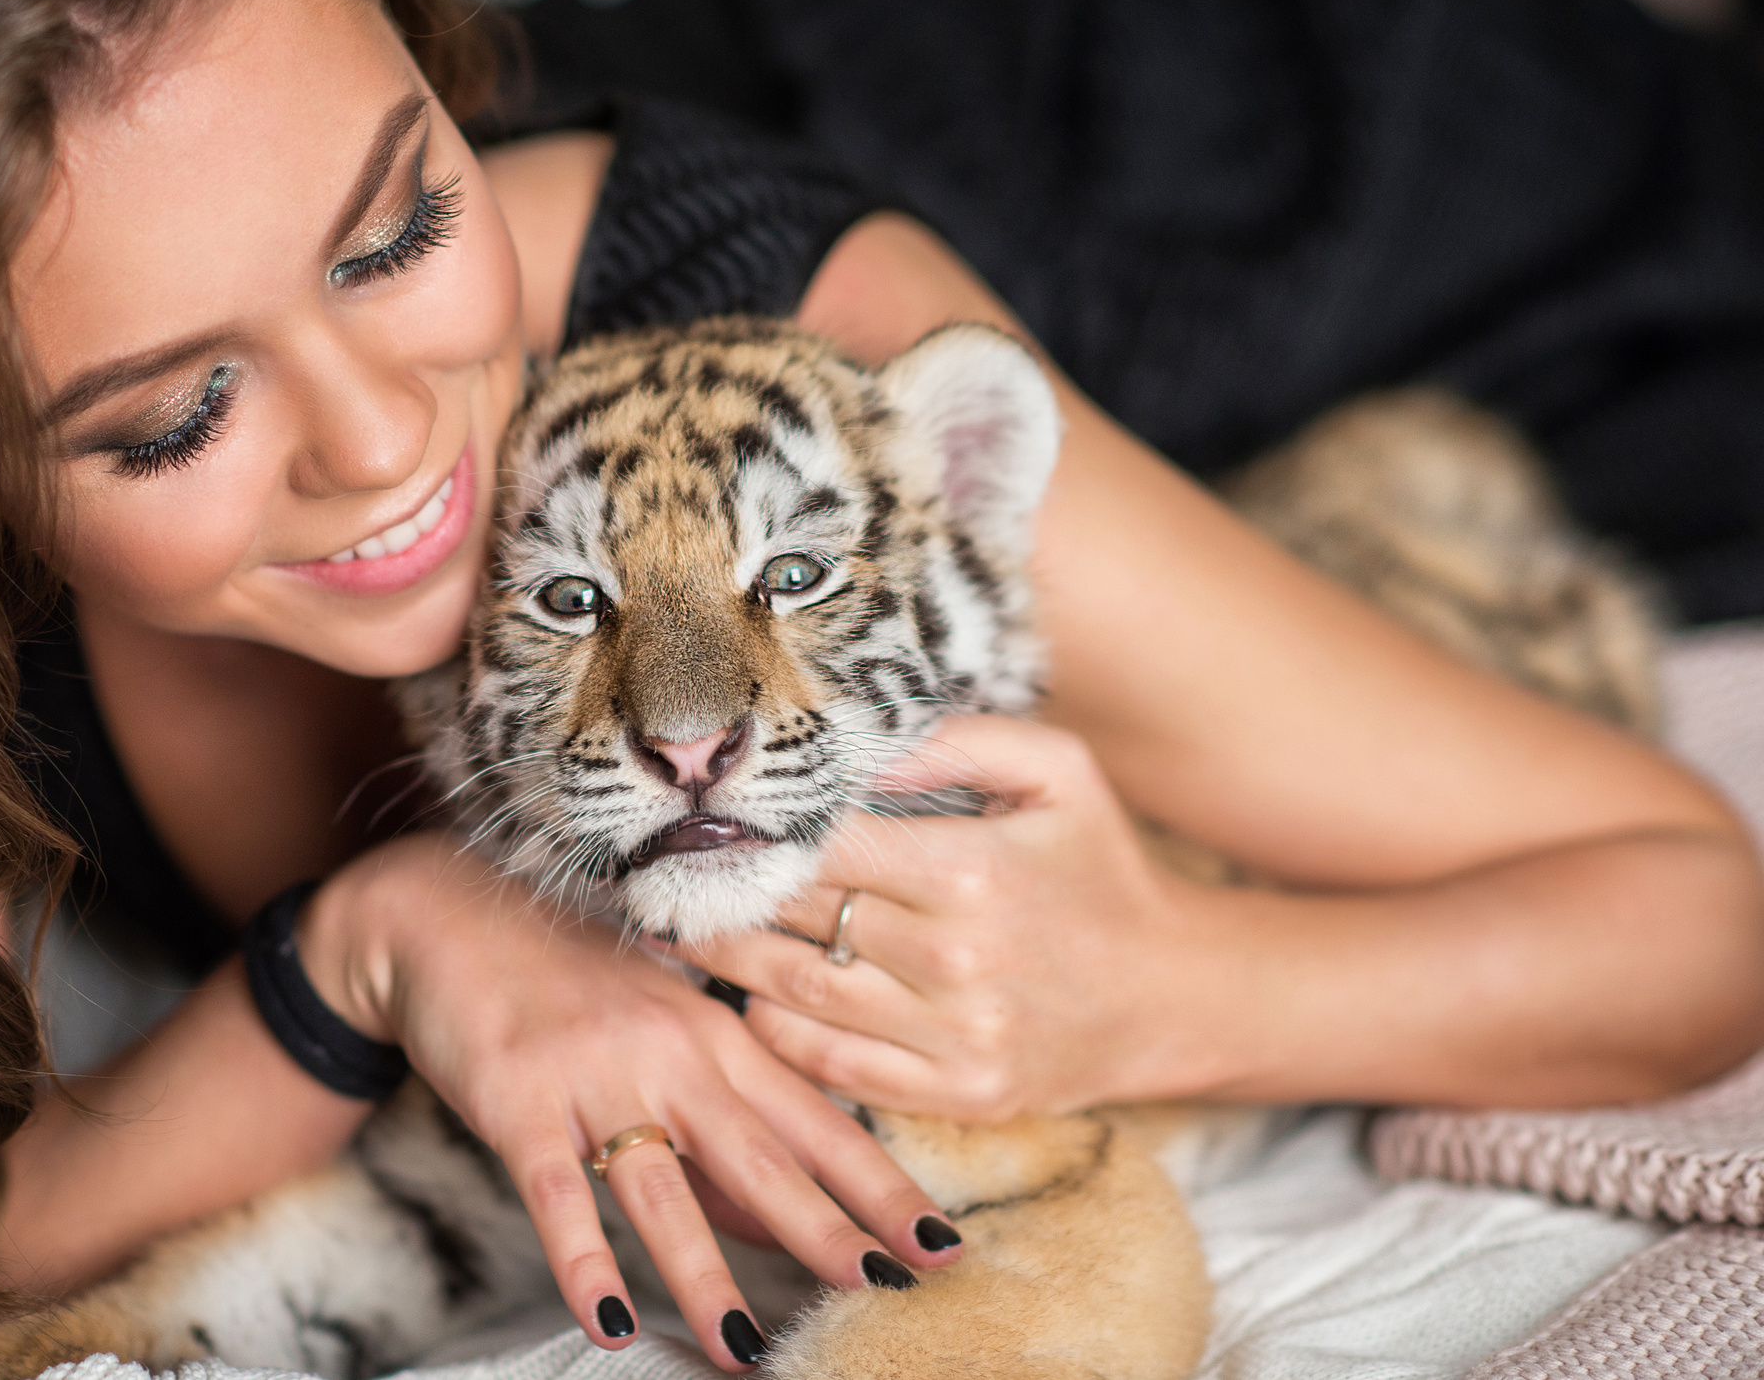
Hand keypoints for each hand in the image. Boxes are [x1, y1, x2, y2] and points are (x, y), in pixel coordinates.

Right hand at [299, 833, 958, 1370]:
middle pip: (760, 1155)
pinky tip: (607, 1320)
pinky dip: (582, 1261)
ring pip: (663, 1188)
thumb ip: (719, 1122)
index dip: (880, 1187)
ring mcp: (592, 1075)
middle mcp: (666, 1050)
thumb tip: (784, 1220)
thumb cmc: (562, 977)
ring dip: (708, 1274)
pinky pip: (556, 1195)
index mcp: (713, 1031)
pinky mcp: (518, 1101)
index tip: (939, 1247)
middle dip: (826, 1227)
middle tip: (883, 1288)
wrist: (442, 908)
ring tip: (748, 1352)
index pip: (815, 1121)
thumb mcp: (656, 1030)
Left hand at [678, 715, 1205, 1121]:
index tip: (706, 815)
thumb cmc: (1100, 868)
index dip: (756, 830)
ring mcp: (954, 1036)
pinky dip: (772, 1031)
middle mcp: (956, 959)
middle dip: (721, 893)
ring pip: (795, 993)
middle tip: (659, 871)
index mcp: (971, 871)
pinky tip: (741, 996)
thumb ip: (955, 740)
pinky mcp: (954, 1093)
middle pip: (797, 919)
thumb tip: (854, 743)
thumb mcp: (1056, 771)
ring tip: (672, 929)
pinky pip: (830, 1063)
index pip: (826, 845)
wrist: (1174, 995)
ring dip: (722, 963)